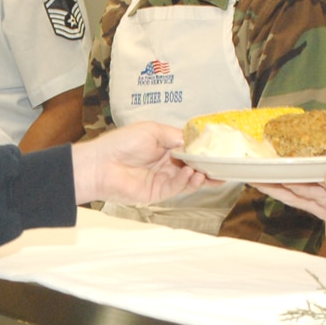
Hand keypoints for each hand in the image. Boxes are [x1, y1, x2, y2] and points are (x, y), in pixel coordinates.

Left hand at [71, 122, 211, 204]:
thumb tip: (194, 143)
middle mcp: (165, 164)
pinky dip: (187, 181)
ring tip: (205, 170)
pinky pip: (178, 188)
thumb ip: (175, 136)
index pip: (189, 150)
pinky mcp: (158, 193)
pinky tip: (191, 173)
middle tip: (223, 166)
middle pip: (193, 166)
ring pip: (188, 180)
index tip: (219, 151)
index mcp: (164, 147)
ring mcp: (162, 179)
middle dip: (207, 167)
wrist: (101, 164)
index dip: (203, 151)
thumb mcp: (152, 130)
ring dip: (199, 175)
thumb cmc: (122, 143)